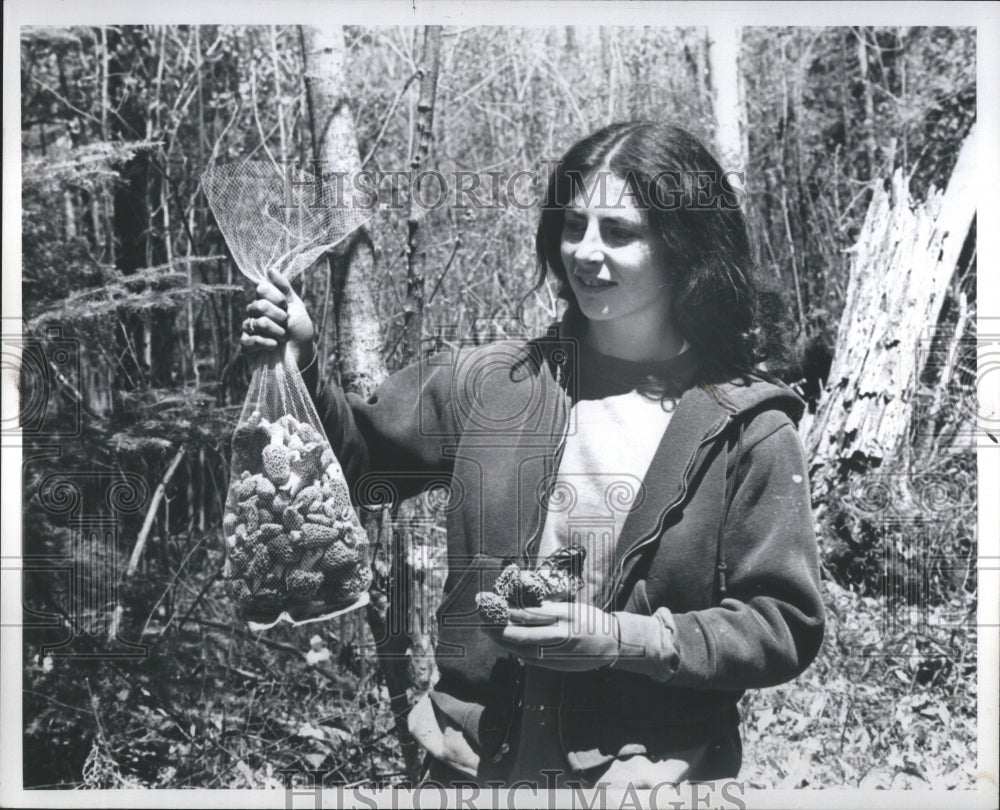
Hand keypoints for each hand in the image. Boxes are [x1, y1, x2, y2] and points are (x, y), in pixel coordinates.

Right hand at [240, 268, 315, 369]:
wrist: (303, 353)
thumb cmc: (300, 330)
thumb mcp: (296, 306)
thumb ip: (283, 288)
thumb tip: (269, 269)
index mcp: (266, 301)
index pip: (261, 289)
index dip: (276, 298)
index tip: (286, 306)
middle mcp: (255, 313)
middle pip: (258, 305)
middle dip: (278, 316)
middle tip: (286, 324)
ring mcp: (250, 328)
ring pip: (256, 322)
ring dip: (276, 331)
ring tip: (283, 337)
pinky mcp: (247, 345)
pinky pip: (249, 340)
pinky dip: (266, 343)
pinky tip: (274, 346)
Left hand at [487, 601, 620, 671]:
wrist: (612, 643)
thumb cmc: (589, 619)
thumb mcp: (570, 607)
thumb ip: (546, 608)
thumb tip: (518, 606)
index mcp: (564, 616)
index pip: (529, 614)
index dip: (507, 611)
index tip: (491, 603)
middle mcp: (561, 636)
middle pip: (522, 635)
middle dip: (498, 630)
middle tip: (482, 622)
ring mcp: (559, 654)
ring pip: (524, 650)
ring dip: (504, 642)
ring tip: (489, 632)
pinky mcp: (558, 666)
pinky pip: (531, 659)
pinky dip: (517, 651)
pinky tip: (507, 645)